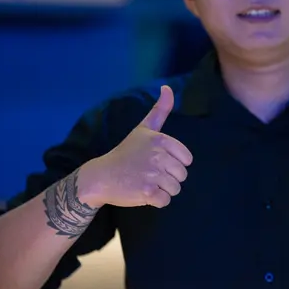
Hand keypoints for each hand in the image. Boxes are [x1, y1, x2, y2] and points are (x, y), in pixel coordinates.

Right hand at [80, 85, 192, 207]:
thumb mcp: (143, 129)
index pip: (187, 160)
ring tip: (146, 183)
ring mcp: (152, 174)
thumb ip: (159, 110)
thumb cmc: (125, 153)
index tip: (157, 162)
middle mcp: (158, 156)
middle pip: (182, 176)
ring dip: (163, 190)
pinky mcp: (147, 192)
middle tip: (149, 174)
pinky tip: (143, 193)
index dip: (174, 164)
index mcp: (161, 140)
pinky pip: (165, 201)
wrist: (100, 176)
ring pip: (175, 189)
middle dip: (168, 178)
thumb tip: (168, 87)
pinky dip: (156, 201)